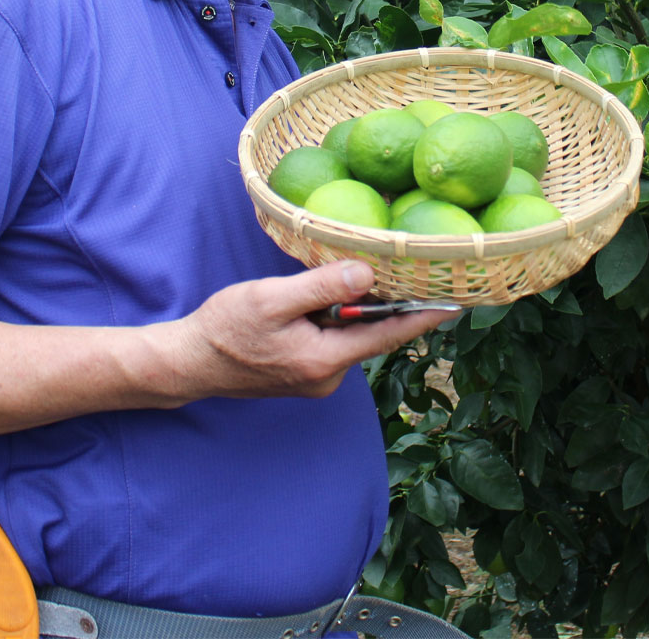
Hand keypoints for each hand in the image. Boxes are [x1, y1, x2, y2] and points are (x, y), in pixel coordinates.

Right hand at [170, 260, 451, 399]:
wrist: (190, 362)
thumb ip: (321, 288)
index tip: (457, 304)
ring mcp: (316, 377)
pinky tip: (327, 297)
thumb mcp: (271, 299)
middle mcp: (328, 375)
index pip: (387, 335)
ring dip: (357, 309)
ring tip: (364, 274)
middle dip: (391, 304)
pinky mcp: (304, 371)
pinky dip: (337, 318)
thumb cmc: (226, 329)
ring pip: (351, 336)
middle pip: (372, 334)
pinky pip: (333, 340)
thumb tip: (367, 273)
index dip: (423, 317)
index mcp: (325, 360)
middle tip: (417, 271)